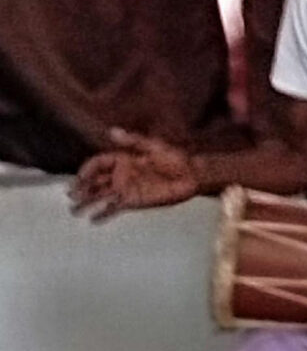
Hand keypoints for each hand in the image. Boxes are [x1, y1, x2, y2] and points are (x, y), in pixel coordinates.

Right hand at [68, 128, 199, 221]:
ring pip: (101, 196)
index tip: (79, 178)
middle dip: (81, 188)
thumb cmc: (175, 158)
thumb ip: (133, 140)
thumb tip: (112, 131)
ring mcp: (125, 189)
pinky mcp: (133, 201)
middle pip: (95, 181)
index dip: (86, 170)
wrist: (193, 175)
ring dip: (87, 202)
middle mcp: (120, 174)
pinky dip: (104, 213)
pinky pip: (115, 208)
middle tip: (70, 196)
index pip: (97, 164)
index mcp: (122, 159)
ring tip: (74, 210)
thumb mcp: (154, 146)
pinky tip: (93, 219)